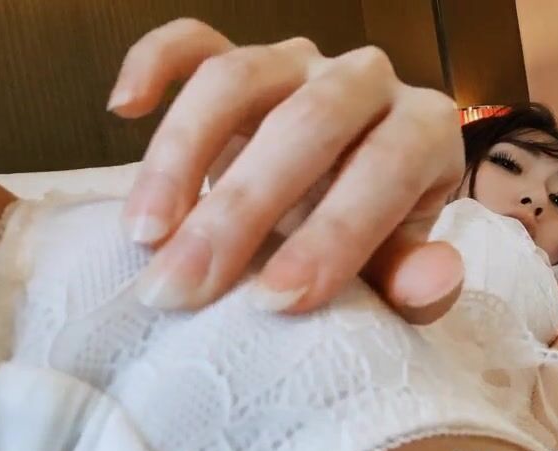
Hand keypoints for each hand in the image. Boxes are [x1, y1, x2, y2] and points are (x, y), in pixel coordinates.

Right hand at [110, 18, 464, 321]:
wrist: (338, 200)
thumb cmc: (371, 240)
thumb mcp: (397, 270)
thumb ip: (416, 280)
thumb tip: (433, 277)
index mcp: (422, 130)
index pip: (386, 167)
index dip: (333, 235)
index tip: (272, 301)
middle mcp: (364, 82)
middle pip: (306, 122)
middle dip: (241, 209)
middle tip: (183, 285)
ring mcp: (299, 63)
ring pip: (238, 78)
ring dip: (181, 154)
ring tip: (145, 232)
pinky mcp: (243, 61)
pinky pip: (194, 41)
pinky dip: (154, 62)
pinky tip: (125, 107)